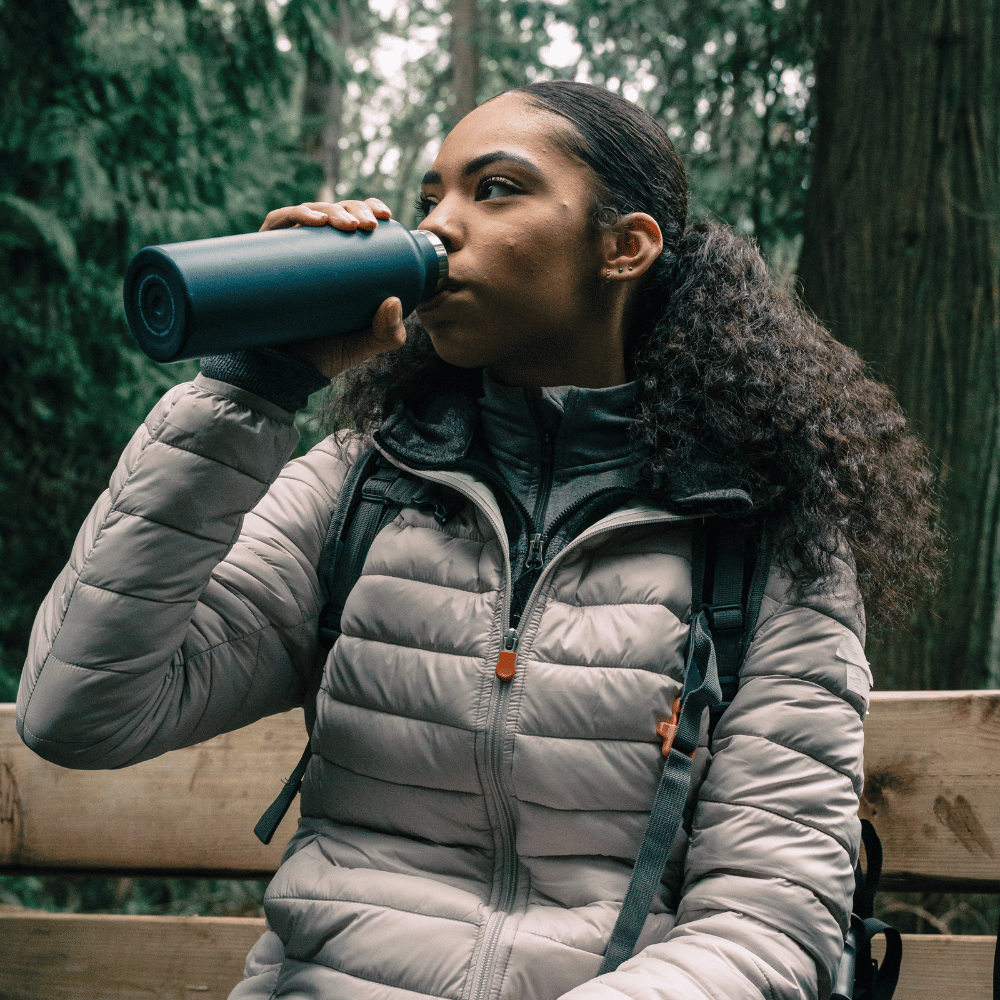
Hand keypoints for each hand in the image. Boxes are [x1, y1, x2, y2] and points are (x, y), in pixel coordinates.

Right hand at [258, 198, 406, 378]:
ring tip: (343, 224)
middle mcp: (315, 250)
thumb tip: (393, 302)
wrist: (284, 370)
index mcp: (341, 261)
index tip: (384, 215)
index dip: (369, 208)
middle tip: (365, 225)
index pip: (355, 221)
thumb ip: (388, 333)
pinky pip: (276, 224)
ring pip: (309, 213)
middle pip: (335, 212)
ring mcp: (289, 251)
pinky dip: (294, 215)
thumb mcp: (365, 344)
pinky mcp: (265, 255)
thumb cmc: (326, 353)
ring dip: (328, 209)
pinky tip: (313, 220)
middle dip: (353, 208)